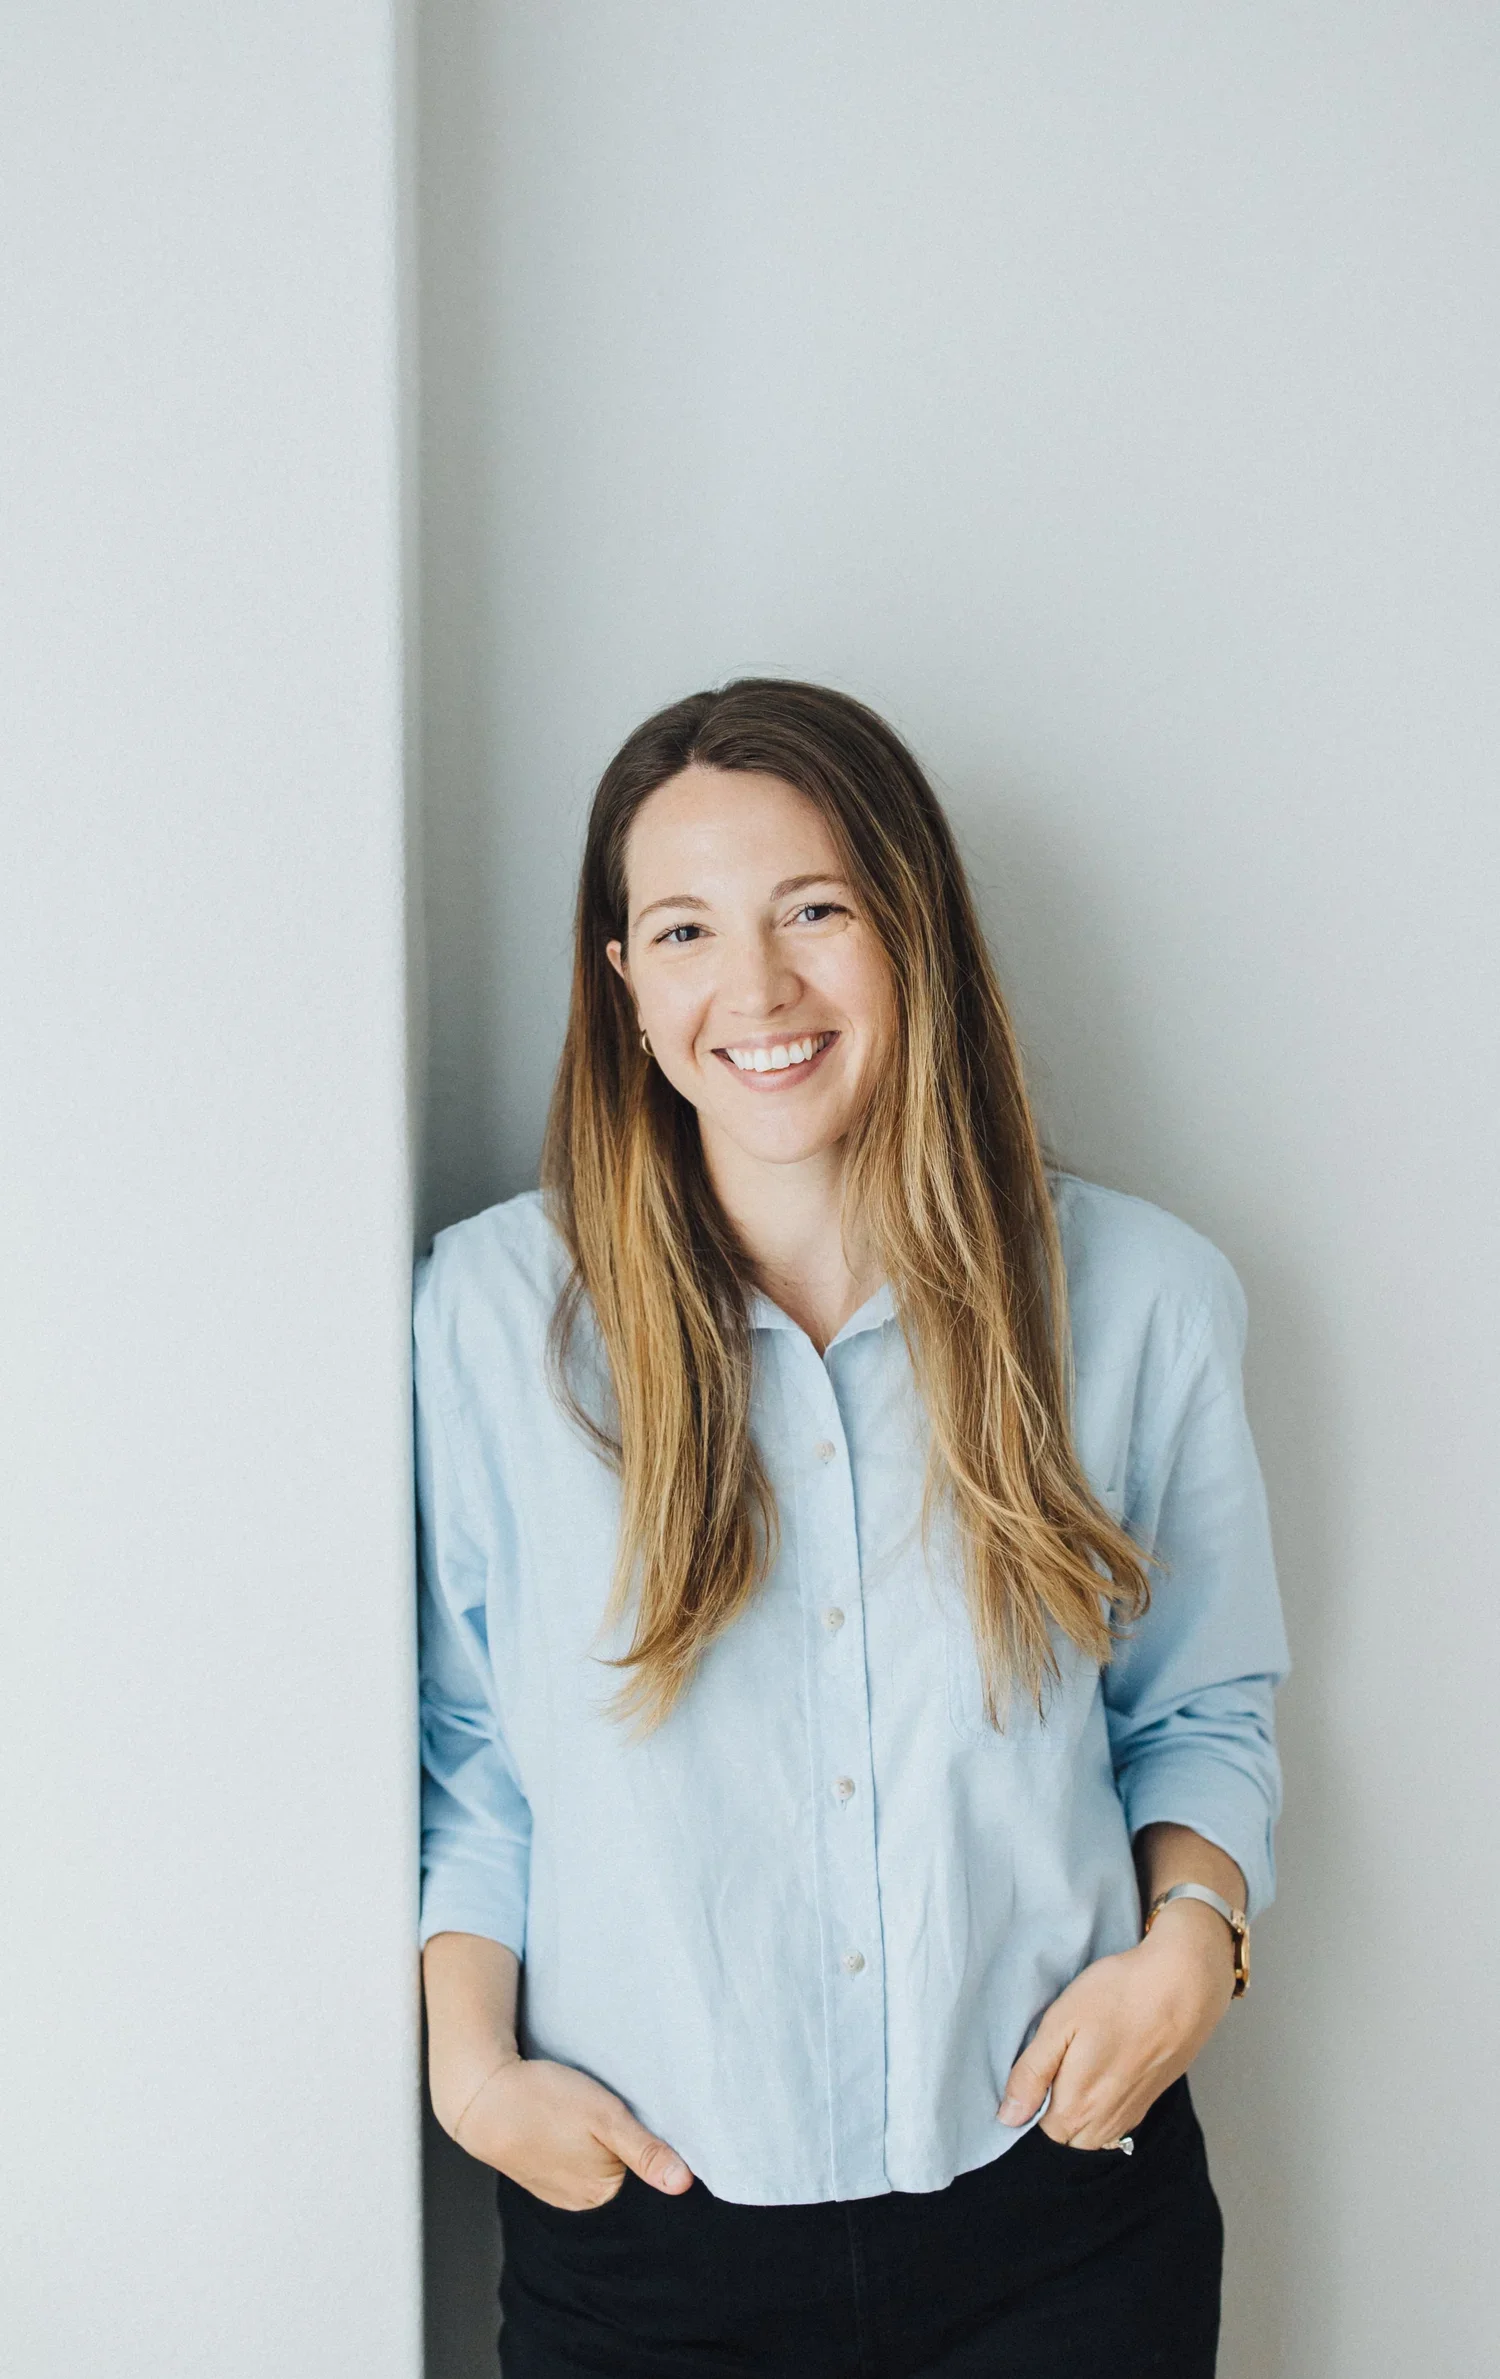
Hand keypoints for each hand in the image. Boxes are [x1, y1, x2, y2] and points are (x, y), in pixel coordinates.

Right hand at [449, 2051, 695, 2209]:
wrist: (481, 2096)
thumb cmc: (545, 2100)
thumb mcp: (604, 2117)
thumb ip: (645, 2151)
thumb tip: (684, 2185)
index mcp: (602, 2194)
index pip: (647, 2176)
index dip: (652, 2145)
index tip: (642, 2116)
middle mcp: (582, 2203)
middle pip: (622, 2174)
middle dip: (626, 2147)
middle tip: (614, 2108)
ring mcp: (558, 2191)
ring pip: (597, 2168)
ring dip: (600, 2146)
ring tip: (588, 2115)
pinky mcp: (541, 2175)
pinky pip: (572, 2164)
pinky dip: (577, 2146)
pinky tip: (570, 2124)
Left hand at [996, 1898, 1236, 2147]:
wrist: (1183, 1986)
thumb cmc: (1117, 1996)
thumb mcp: (1061, 2022)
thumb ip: (1032, 2073)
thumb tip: (1008, 2117)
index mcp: (1077, 2106)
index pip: (1039, 2135)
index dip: (1025, 2114)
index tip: (1024, 2084)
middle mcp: (1105, 2121)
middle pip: (1066, 2141)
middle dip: (1050, 2121)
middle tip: (1044, 2078)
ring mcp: (1131, 2112)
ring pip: (1092, 2137)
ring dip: (1076, 2119)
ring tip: (1069, 2077)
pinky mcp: (1150, 2099)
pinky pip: (1116, 2125)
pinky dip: (1100, 2114)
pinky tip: (1098, 2082)